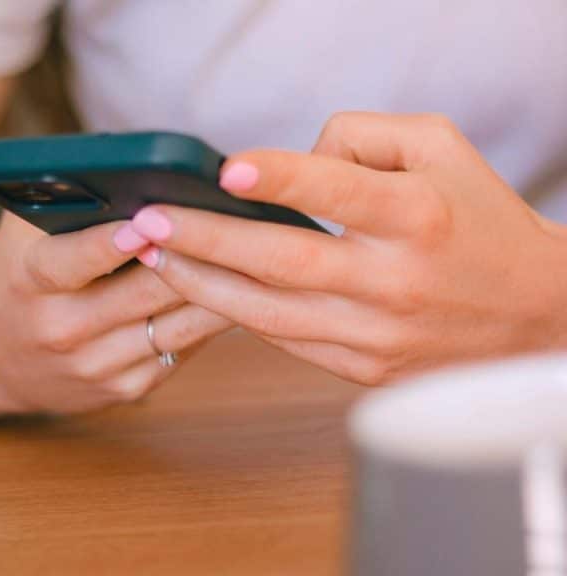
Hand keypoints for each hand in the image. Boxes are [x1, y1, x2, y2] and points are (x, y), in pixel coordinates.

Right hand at [0, 213, 234, 417]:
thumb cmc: (18, 275)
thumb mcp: (21, 233)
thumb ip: (64, 201)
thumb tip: (129, 164)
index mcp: (28, 284)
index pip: (69, 263)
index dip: (106, 244)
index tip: (144, 222)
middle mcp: (59, 329)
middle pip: (140, 293)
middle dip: (190, 257)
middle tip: (237, 225)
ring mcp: (94, 366)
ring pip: (174, 326)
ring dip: (219, 290)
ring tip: (256, 255)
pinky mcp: (123, 389)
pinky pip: (181, 351)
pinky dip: (210, 321)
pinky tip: (240, 292)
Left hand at [128, 112, 566, 384]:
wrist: (535, 317)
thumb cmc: (478, 220)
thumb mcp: (441, 149)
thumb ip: (362, 138)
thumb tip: (284, 164)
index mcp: (420, 216)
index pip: (340, 191)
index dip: (280, 177)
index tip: (225, 170)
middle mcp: (396, 280)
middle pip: (283, 261)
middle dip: (205, 240)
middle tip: (147, 222)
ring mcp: (378, 334)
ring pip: (269, 313)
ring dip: (202, 284)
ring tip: (152, 258)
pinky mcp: (364, 370)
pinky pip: (285, 341)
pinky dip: (237, 315)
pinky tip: (201, 290)